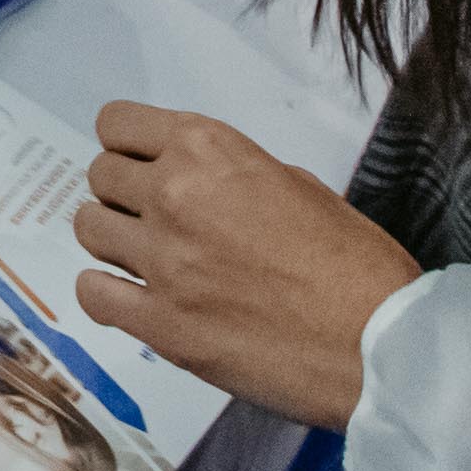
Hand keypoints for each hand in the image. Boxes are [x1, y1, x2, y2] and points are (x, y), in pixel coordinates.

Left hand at [73, 105, 424, 426]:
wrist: (380, 346)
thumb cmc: (358, 264)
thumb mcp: (300, 187)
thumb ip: (236, 177)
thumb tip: (204, 187)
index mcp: (209, 150)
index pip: (118, 124)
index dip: (129, 147)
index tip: (144, 166)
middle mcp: (174, 194)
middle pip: (101, 176)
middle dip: (124, 194)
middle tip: (157, 221)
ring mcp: (162, 260)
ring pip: (89, 229)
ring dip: (113, 240)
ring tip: (149, 260)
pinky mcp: (160, 324)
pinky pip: (93, 293)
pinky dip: (106, 294)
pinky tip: (134, 300)